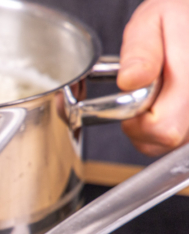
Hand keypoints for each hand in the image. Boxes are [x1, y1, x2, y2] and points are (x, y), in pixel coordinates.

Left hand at [117, 0, 188, 155]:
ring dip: (153, 126)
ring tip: (157, 92)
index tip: (132, 99)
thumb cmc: (181, 14)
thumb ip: (141, 52)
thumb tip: (129, 81)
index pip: (162, 128)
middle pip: (167, 140)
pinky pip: (180, 137)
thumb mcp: (153, 20)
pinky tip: (165, 100)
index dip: (137, 121)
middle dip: (142, 125)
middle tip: (142, 93)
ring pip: (172, 143)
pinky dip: (165, 125)